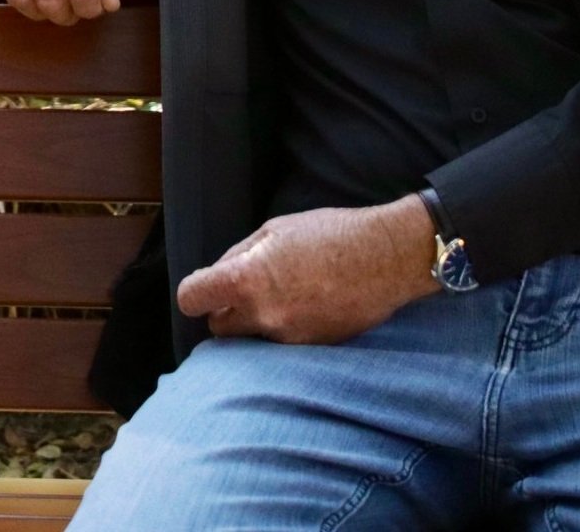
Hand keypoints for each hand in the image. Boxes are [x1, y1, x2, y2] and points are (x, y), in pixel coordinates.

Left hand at [175, 196, 440, 344]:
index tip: (207, 287)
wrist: (387, 258)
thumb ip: (239, 254)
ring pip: (252, 339)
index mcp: (246, 281)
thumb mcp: (275, 230)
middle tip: (246, 291)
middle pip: (219, 328)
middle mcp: (263, 316)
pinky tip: (306, 306)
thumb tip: (219, 274)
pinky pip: (283, 344)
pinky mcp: (313, 349)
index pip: (191, 300)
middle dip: (225, 311)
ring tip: (282, 296)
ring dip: (255, 323)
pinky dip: (285, 329)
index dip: (196, 292)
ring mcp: (289, 338)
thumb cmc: (330, 234)